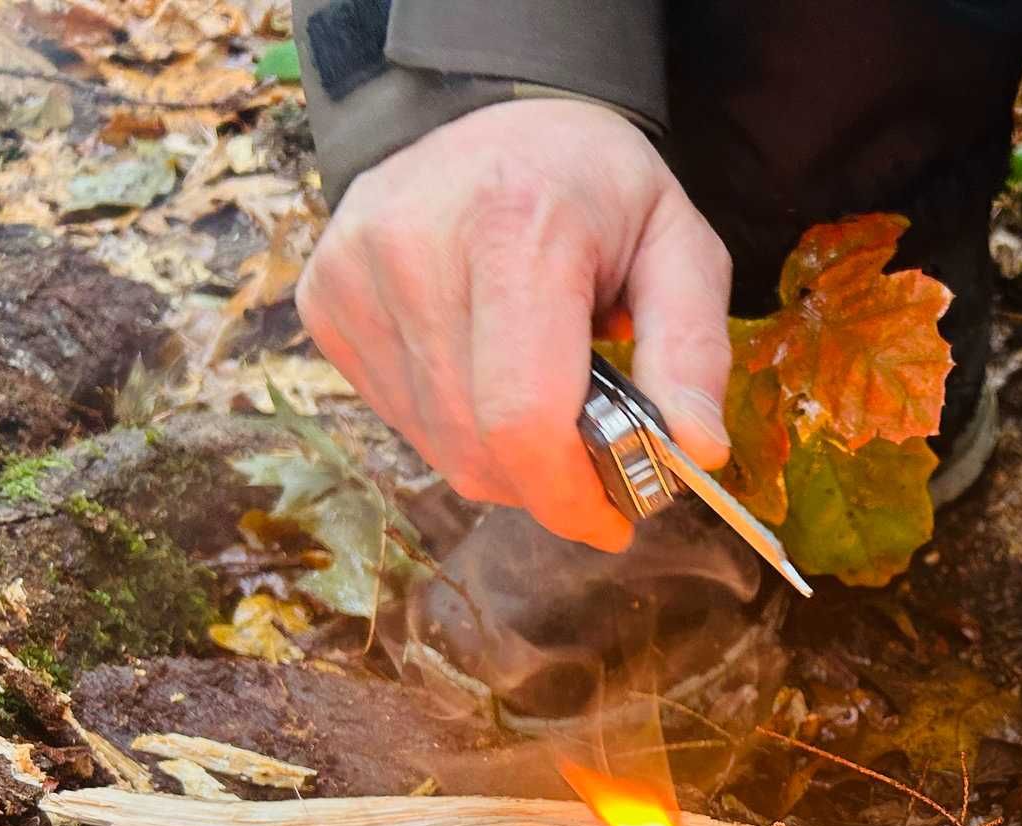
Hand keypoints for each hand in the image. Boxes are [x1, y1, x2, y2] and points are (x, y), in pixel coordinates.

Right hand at [296, 98, 732, 549]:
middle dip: (548, 484)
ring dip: (503, 459)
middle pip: (479, 449)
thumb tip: (696, 452)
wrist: (483, 110)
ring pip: (438, 448)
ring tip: (543, 399)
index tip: (614, 519)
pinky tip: (485, 373)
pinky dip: (455, 427)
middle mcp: (415, 250)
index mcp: (516, 229)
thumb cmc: (592, 186)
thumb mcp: (679, 245)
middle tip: (594, 458)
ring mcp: (355, 277)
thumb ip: (693, 350)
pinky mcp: (325, 304)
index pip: (525, 419)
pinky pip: (400, 420)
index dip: (571, 497)